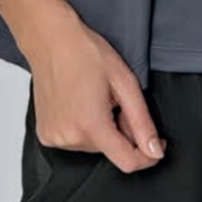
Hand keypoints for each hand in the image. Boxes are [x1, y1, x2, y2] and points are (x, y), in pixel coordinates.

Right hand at [22, 8, 167, 172]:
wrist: (50, 40)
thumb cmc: (86, 53)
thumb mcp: (125, 83)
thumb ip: (141, 122)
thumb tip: (155, 151)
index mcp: (90, 125)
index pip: (127, 162)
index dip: (147, 156)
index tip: (155, 142)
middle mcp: (69, 137)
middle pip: (111, 151)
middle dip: (121, 131)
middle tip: (116, 101)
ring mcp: (54, 138)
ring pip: (94, 146)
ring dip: (102, 128)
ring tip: (95, 98)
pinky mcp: (45, 135)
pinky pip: (76, 141)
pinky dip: (84, 128)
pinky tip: (79, 104)